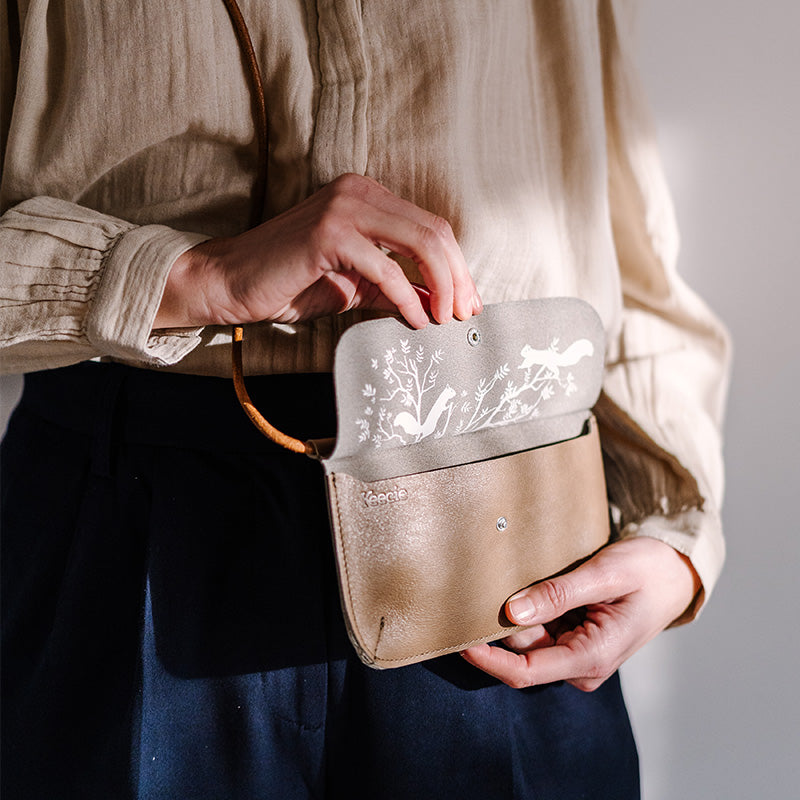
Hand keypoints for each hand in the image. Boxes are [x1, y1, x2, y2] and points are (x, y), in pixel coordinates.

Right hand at [155, 173, 480, 328]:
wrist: (231, 283)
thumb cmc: (290, 283)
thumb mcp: (355, 286)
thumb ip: (395, 288)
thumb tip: (438, 304)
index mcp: (367, 196)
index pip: (431, 227)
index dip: (456, 267)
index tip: (467, 303)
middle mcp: (359, 192)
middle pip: (435, 232)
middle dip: (458, 277)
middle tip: (466, 314)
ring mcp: (343, 208)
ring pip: (420, 243)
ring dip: (441, 286)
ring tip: (446, 319)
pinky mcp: (328, 233)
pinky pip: (385, 268)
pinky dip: (407, 297)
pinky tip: (415, 319)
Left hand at [461, 537, 701, 690]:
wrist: (674, 572)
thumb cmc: (646, 571)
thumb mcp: (603, 574)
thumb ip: (558, 595)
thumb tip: (513, 613)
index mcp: (592, 657)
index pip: (526, 672)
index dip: (489, 660)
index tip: (461, 642)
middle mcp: (582, 665)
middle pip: (523, 653)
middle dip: (505, 623)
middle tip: (499, 579)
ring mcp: (578, 655)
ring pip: (529, 640)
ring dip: (519, 613)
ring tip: (530, 576)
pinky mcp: (575, 641)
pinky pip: (541, 631)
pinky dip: (530, 611)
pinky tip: (538, 587)